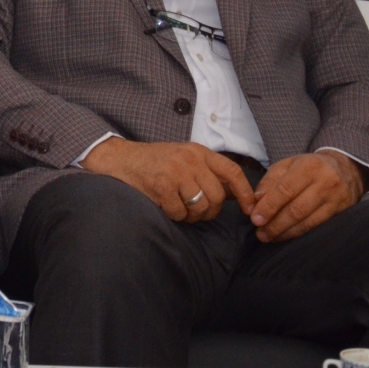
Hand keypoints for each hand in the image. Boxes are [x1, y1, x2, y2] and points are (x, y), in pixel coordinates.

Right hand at [80, 138, 256, 223]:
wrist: (118, 159)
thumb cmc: (153, 162)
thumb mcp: (183, 158)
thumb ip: (206, 172)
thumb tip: (236, 195)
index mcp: (198, 151)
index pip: (232, 171)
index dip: (245, 192)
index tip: (250, 209)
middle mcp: (189, 159)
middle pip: (217, 196)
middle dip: (210, 211)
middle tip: (197, 212)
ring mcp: (175, 172)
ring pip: (201, 207)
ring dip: (192, 216)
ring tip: (181, 209)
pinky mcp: (161, 185)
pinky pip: (180, 213)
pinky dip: (175, 216)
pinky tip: (166, 207)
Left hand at [249, 150, 363, 242]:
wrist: (346, 169)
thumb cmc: (309, 167)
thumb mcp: (287, 165)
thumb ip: (270, 182)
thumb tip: (256, 202)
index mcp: (309, 167)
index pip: (285, 190)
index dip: (269, 206)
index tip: (255, 219)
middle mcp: (326, 183)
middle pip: (297, 209)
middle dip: (276, 224)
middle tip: (261, 233)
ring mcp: (337, 199)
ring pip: (308, 221)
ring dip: (286, 232)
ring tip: (270, 237)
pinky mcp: (343, 212)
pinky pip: (318, 226)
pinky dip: (300, 233)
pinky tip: (287, 236)